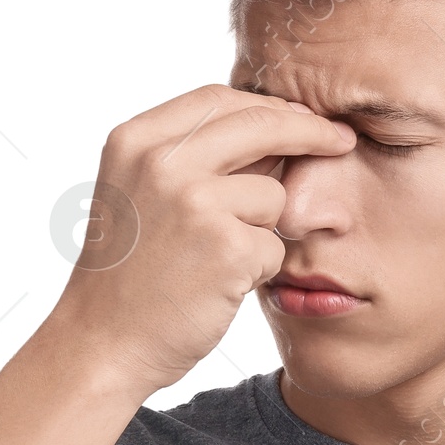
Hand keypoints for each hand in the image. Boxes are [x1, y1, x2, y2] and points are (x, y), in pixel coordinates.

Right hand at [50, 84, 354, 397]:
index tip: (303, 116)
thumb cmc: (128, 276)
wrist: (102, 344)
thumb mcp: (139, 195)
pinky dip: (259, 270)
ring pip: (274, 194)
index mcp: (136, 140)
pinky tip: (218, 288)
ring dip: (263, 229)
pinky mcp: (227, 246)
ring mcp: (196, 201)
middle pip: (260, 124)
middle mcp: (162, 161)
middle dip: (310, 131)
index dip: (269, 106)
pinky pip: (275, 245)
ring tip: (215, 263)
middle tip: (343, 141)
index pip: (219, 99)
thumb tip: (277, 130)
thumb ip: (193, 158)